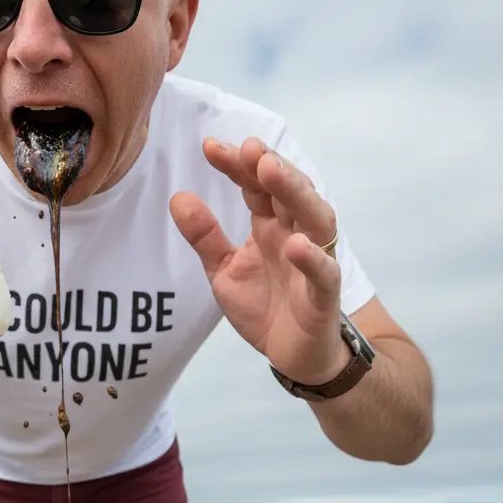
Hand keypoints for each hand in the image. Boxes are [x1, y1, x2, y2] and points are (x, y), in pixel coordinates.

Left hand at [170, 136, 349, 384]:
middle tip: (249, 148)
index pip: (256, 186)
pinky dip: (313, 258)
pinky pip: (325, 272)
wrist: (294, 355)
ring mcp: (315, 261)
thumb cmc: (265, 306)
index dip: (236, 165)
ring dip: (295, 191)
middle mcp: (297, 233)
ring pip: (315, 217)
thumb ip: (204, 236)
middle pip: (289, 191)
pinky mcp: (325, 295)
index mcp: (271, 225)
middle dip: (270, 167)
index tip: (210, 146)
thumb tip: (178, 197)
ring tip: (271, 170)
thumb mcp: (223, 270)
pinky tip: (296, 243)